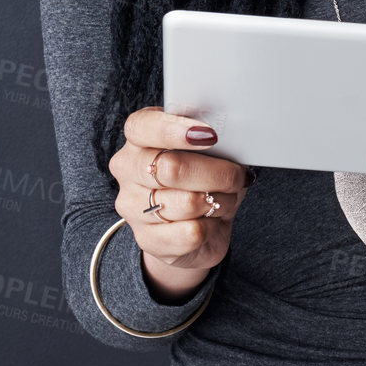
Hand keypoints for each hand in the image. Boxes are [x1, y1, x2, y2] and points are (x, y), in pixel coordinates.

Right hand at [111, 106, 252, 299]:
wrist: (193, 230)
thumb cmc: (201, 179)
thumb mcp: (207, 152)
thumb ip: (209, 139)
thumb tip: (228, 137)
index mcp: (138, 137)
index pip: (141, 127)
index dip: (174, 129)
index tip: (210, 135)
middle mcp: (128, 169)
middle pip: (172, 167)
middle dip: (217, 173)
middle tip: (238, 175)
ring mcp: (132, 206)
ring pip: (188, 202)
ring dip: (220, 201)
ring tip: (225, 199)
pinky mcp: (146, 238)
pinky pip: (191, 233)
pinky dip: (213, 226)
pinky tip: (212, 222)